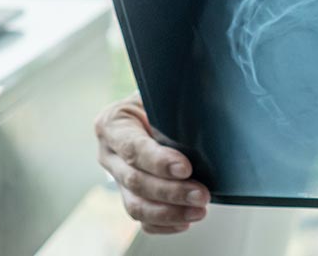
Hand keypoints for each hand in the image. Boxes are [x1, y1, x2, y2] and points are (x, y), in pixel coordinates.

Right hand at [95, 94, 209, 234]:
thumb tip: (207, 100)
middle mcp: (109, 154)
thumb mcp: (159, 93)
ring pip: (136, 204)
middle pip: (135, 180)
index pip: (132, 147)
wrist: (151, 111)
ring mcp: (116, 178)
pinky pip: (142, 218)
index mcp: (113, 123)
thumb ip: (173, 100)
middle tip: (202, 194)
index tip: (185, 167)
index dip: (158, 161)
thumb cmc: (157, 100)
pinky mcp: (128, 196)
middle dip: (171, 191)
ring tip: (198, 210)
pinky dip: (164, 224)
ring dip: (169, 212)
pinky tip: (186, 220)